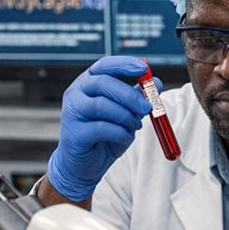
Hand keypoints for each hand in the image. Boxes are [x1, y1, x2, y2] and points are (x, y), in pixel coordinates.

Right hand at [46, 57, 157, 201]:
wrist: (84, 165)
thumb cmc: (104, 136)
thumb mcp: (125, 114)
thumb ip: (138, 98)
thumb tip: (156, 83)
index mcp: (88, 83)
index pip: (104, 65)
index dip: (124, 64)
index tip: (143, 68)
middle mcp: (76, 93)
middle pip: (102, 83)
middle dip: (129, 95)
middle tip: (147, 107)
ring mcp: (72, 112)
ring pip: (102, 105)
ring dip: (125, 116)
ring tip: (135, 126)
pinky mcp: (74, 133)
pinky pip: (101, 128)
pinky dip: (120, 132)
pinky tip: (125, 136)